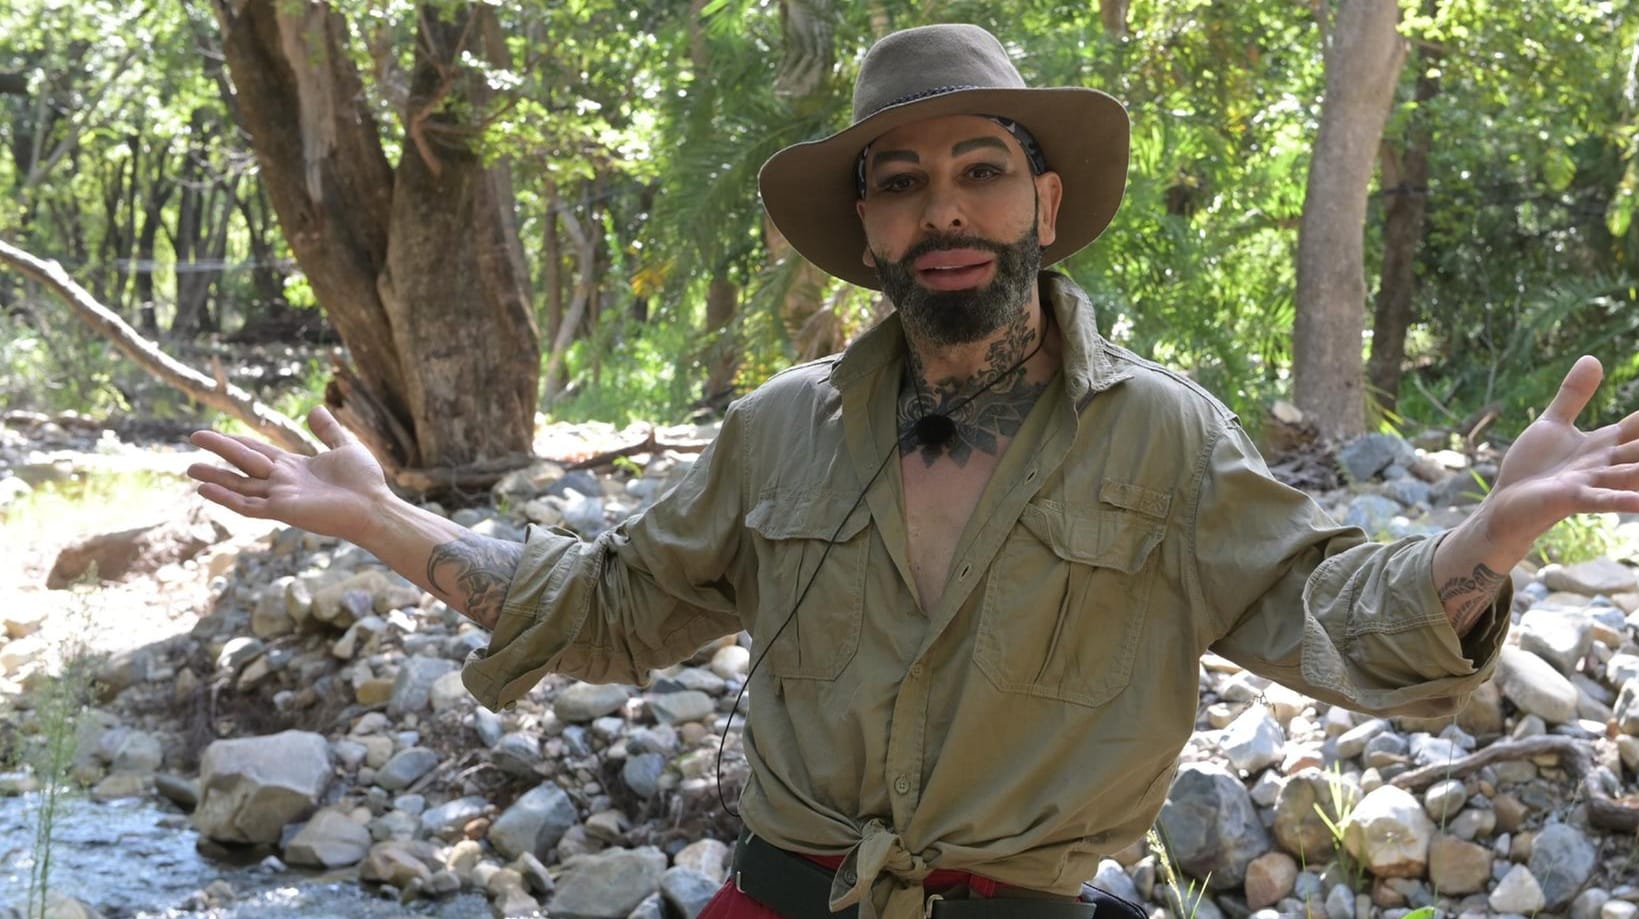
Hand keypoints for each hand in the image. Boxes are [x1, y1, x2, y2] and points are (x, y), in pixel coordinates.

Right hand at [188, 406, 392, 542]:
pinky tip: (204, 489)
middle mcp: (282, 481)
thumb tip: (316, 408)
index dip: (237, 441)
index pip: (258, 451)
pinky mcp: (282, 510)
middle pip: (243, 462)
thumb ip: (328, 431)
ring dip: (215, 477)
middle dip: (219, 450)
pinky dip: (225, 498)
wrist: (375, 505)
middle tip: (194, 436)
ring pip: (239, 485)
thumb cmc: (365, 481)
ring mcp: (280, 496)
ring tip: (190, 469)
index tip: (216, 433)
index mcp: (294, 467)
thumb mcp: (345, 446)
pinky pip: (247, 505)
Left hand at [1481, 355, 1638, 554]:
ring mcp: (1592, 480)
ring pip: (1633, 472)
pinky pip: (1604, 499)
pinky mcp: (1573, 497)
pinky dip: (1624, 500)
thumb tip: (1593, 358)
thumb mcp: (1554, 424)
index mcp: (1606, 443)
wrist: (1507, 501)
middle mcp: (1607, 462)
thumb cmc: (1533, 467)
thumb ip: (1574, 395)